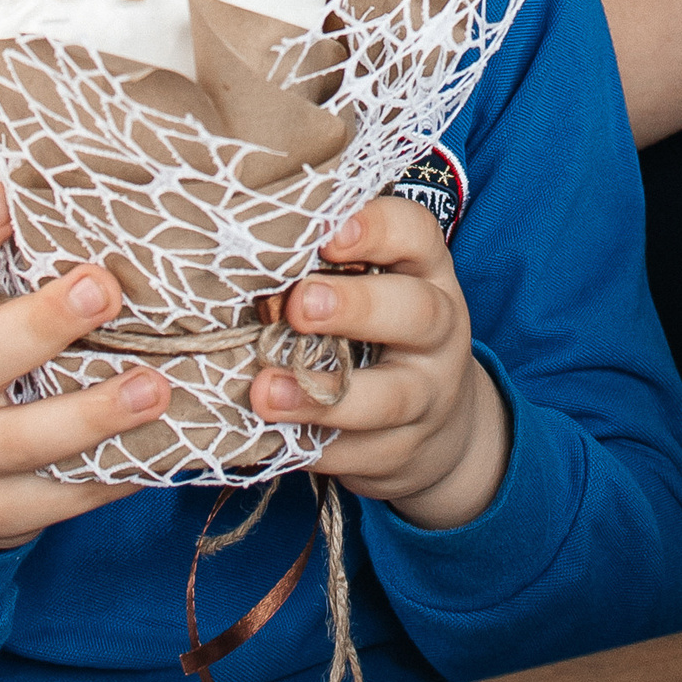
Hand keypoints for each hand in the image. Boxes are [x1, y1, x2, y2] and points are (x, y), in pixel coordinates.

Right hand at [0, 184, 170, 550]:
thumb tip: (82, 184)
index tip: (8, 195)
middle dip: (43, 323)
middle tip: (105, 287)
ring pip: (26, 440)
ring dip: (94, 413)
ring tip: (157, 386)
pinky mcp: (4, 510)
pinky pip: (66, 495)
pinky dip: (119, 473)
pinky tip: (169, 445)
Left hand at [249, 195, 509, 531]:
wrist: (440, 426)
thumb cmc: (380, 332)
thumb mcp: (377, 284)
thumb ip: (328, 264)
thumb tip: (242, 240)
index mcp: (425, 272)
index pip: (416, 233)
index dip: (377, 228)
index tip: (327, 235)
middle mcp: (438, 329)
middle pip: (416, 312)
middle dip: (357, 307)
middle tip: (298, 306)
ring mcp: (427, 395)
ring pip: (391, 397)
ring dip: (324, 395)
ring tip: (265, 392)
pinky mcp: (401, 452)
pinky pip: (360, 453)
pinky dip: (314, 447)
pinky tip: (272, 438)